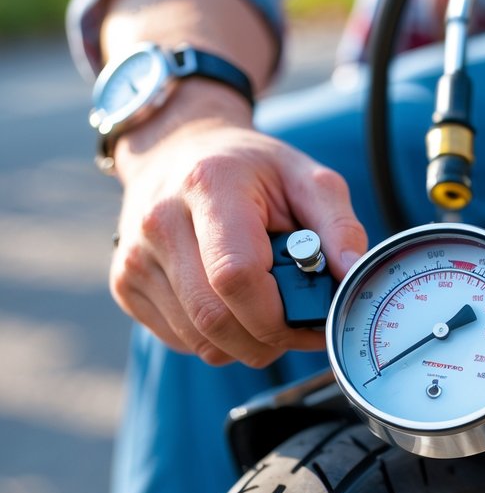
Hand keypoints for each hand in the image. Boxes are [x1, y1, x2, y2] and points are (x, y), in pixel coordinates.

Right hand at [110, 81, 366, 366]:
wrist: (176, 150)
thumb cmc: (249, 170)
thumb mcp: (306, 177)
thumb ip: (338, 225)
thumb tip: (351, 275)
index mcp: (208, 186)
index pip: (236, 276)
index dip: (278, 314)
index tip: (309, 316)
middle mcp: (159, 221)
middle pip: (215, 321)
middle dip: (267, 339)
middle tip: (294, 324)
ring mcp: (134, 256)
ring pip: (199, 341)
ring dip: (244, 343)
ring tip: (263, 307)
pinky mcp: (124, 283)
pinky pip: (181, 341)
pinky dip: (216, 338)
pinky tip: (227, 302)